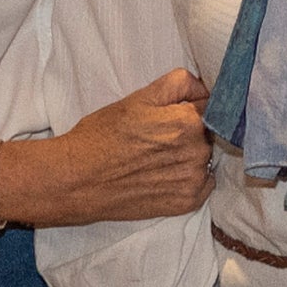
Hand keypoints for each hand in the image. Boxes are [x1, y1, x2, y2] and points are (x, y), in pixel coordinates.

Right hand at [0, 68, 210, 226]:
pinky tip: (163, 176)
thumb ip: (179, 84)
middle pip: (207, 134)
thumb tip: (205, 88)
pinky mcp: (187, 202)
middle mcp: (198, 151)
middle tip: (157, 139)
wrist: (76, 180)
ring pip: (204, 158)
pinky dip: (189, 179)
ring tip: (156, 158)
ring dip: (189, 156)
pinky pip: (203, 184)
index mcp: (189, 121)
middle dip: (190, 132)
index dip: (189, 108)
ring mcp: (194, 179)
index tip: (171, 116)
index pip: (209, 107)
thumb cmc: (102, 135)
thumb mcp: (139, 98)